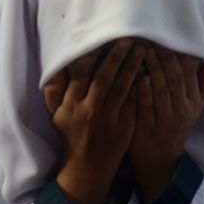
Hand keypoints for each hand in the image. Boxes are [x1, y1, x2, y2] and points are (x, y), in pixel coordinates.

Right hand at [45, 40, 141, 203]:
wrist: (88, 165)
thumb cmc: (72, 133)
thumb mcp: (56, 114)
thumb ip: (54, 91)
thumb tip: (56, 68)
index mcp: (71, 104)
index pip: (82, 73)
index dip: (93, 54)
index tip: (102, 38)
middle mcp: (89, 110)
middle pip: (104, 78)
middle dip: (116, 56)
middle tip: (128, 38)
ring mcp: (109, 118)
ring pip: (123, 87)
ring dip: (133, 66)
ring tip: (142, 49)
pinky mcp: (125, 125)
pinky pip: (134, 101)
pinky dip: (141, 84)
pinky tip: (149, 70)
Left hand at [128, 45, 203, 203]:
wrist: (159, 161)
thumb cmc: (172, 127)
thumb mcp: (193, 109)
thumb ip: (201, 87)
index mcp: (193, 102)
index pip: (189, 72)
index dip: (180, 53)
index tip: (169, 37)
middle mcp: (183, 110)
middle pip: (176, 77)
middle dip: (165, 56)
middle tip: (153, 37)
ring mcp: (167, 121)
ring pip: (162, 89)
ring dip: (153, 68)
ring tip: (143, 49)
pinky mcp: (149, 130)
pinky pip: (146, 106)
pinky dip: (143, 90)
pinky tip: (137, 75)